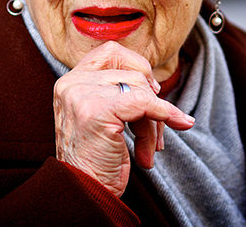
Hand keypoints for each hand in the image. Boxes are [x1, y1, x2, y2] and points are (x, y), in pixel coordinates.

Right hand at [53, 41, 194, 196]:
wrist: (84, 192)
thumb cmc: (97, 158)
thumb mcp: (104, 114)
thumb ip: (119, 91)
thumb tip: (156, 84)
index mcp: (71, 81)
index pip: (113, 52)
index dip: (137, 68)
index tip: (149, 95)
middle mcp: (71, 83)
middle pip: (132, 73)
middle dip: (151, 100)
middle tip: (155, 129)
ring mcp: (81, 95)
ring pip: (141, 90)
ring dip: (154, 121)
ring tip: (148, 148)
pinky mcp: (96, 110)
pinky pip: (145, 103)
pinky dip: (164, 115)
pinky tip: (173, 128)